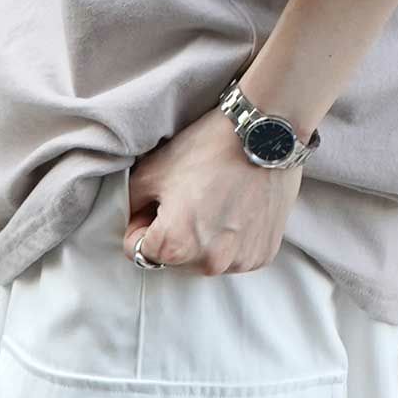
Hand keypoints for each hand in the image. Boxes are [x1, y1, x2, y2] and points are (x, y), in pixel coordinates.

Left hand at [122, 103, 304, 274]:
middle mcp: (208, 264)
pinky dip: (231, 237)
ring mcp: (239, 262)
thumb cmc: (207, 147)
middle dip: (174, 233)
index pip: (139, 251)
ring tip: (216, 198)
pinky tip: (237, 206)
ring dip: (204, 238)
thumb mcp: (152, 169)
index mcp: (175, 246)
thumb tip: (135, 222)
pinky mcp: (262, 255)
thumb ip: (132, 204)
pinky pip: (234, 255)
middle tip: (190, 195)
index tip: (159, 200)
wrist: (264, 133)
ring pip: (205, 257)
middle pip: (174, 258)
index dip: (142, 223)